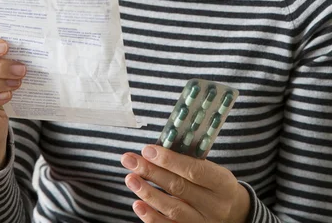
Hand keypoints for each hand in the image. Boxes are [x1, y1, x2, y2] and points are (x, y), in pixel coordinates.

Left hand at [121, 145, 249, 222]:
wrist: (236, 215)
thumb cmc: (218, 186)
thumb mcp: (215, 171)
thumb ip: (191, 162)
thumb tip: (157, 151)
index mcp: (222, 184)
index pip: (194, 170)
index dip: (169, 160)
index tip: (147, 150)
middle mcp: (214, 206)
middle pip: (179, 188)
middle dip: (151, 172)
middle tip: (129, 160)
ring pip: (173, 209)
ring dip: (148, 193)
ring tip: (130, 179)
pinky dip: (151, 217)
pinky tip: (138, 204)